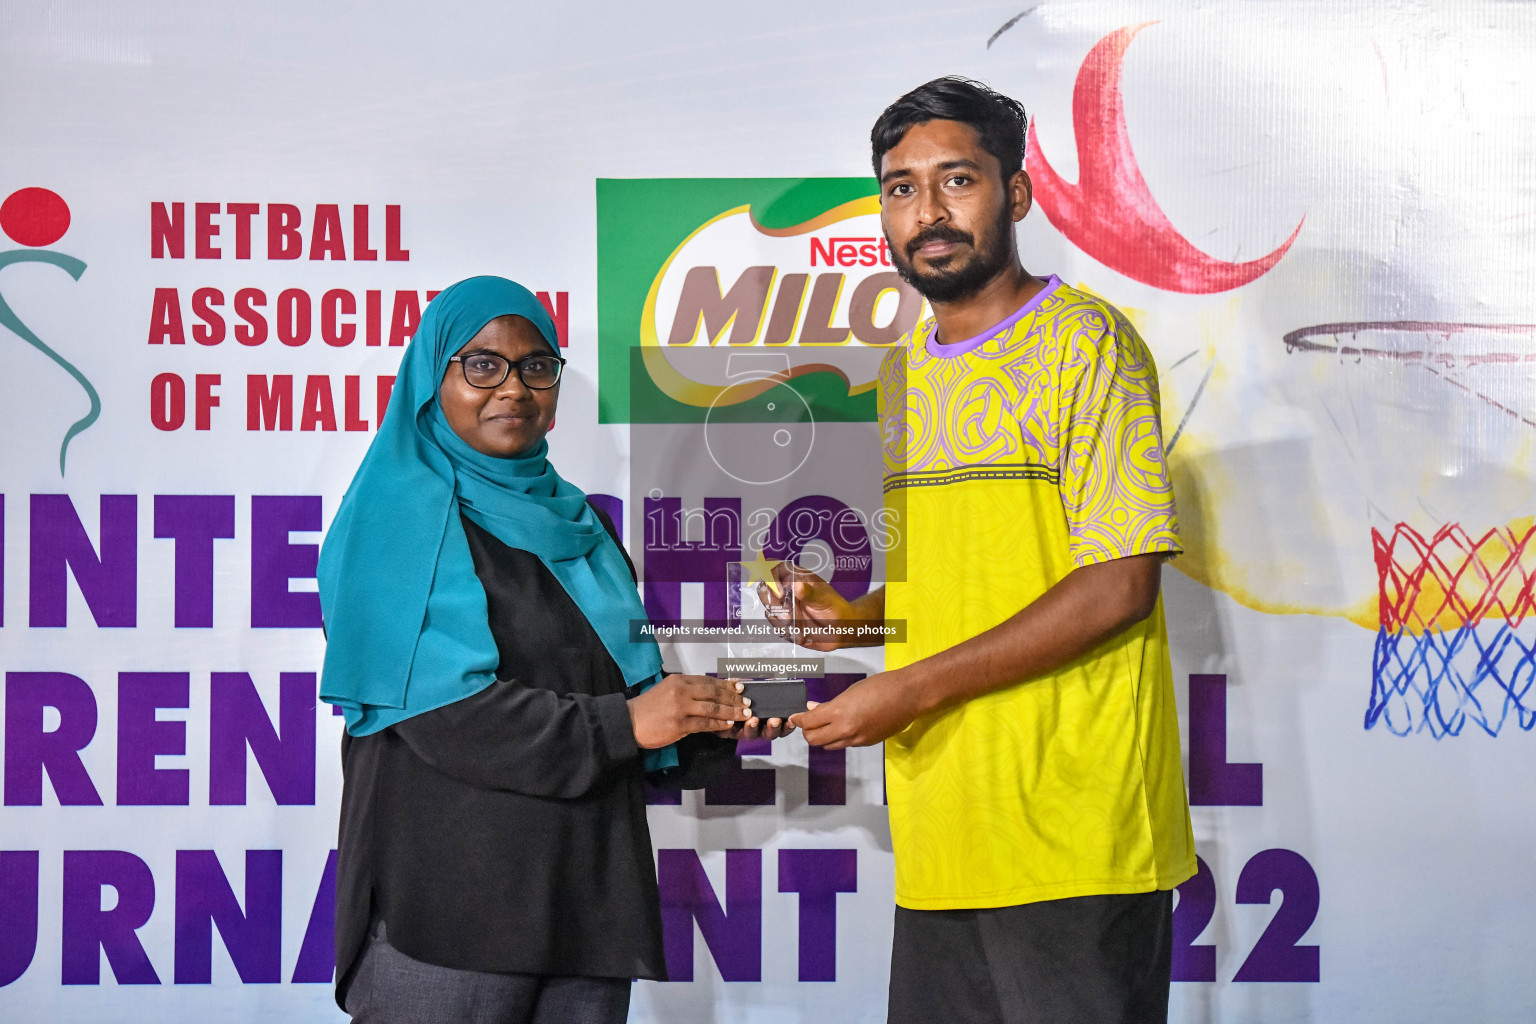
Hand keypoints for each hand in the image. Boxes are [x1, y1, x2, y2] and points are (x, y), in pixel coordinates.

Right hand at [628, 674, 746, 748]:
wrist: (629, 723)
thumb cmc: (648, 708)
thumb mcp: (666, 690)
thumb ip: (687, 689)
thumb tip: (709, 692)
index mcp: (678, 680)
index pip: (708, 680)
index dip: (726, 684)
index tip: (740, 686)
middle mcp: (681, 691)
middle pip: (714, 693)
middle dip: (733, 698)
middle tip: (748, 701)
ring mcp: (681, 708)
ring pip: (713, 708)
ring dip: (731, 712)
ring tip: (743, 714)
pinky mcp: (680, 724)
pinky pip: (705, 723)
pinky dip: (718, 724)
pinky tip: (728, 724)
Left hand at [709, 679, 797, 740]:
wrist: (717, 703)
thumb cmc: (739, 699)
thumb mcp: (753, 692)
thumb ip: (762, 689)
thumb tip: (772, 681)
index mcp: (766, 722)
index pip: (781, 728)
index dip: (787, 726)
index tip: (790, 720)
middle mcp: (755, 729)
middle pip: (768, 734)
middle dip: (772, 728)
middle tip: (774, 720)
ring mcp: (741, 731)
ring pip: (750, 735)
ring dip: (753, 728)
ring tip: (753, 720)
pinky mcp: (726, 731)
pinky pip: (730, 732)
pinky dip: (730, 727)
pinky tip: (733, 719)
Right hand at [759, 563, 859, 651]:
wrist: (841, 630)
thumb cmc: (835, 608)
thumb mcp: (824, 599)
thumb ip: (809, 593)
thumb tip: (797, 584)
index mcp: (797, 578)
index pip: (775, 569)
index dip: (772, 579)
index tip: (780, 592)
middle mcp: (788, 591)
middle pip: (766, 589)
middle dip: (772, 602)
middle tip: (786, 612)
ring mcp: (786, 607)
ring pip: (769, 610)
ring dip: (779, 619)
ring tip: (793, 624)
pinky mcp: (786, 623)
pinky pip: (777, 626)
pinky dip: (786, 632)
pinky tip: (799, 634)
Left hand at [789, 671, 920, 748]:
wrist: (909, 696)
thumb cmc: (883, 686)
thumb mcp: (851, 691)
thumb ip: (830, 704)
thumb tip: (814, 708)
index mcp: (839, 712)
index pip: (808, 722)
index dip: (798, 720)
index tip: (794, 717)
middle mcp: (846, 730)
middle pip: (814, 739)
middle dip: (807, 731)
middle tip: (807, 722)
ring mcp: (857, 739)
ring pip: (829, 745)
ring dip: (823, 736)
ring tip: (824, 724)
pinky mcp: (867, 743)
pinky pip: (846, 744)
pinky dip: (839, 738)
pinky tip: (844, 726)